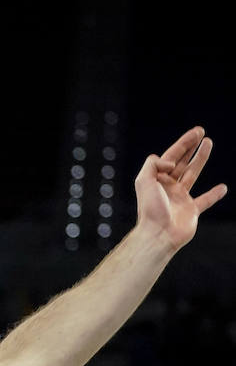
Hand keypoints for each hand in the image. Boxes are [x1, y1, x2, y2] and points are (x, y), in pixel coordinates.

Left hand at [134, 126, 226, 250]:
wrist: (158, 234)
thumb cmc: (150, 209)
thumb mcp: (144, 180)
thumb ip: (154, 164)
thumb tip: (171, 162)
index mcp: (158, 179)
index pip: (172, 155)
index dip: (184, 143)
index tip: (197, 132)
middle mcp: (169, 187)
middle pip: (182, 162)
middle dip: (191, 147)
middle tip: (202, 133)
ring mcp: (181, 198)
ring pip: (193, 174)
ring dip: (200, 159)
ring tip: (209, 144)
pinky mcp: (191, 211)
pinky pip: (205, 201)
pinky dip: (214, 195)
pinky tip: (222, 188)